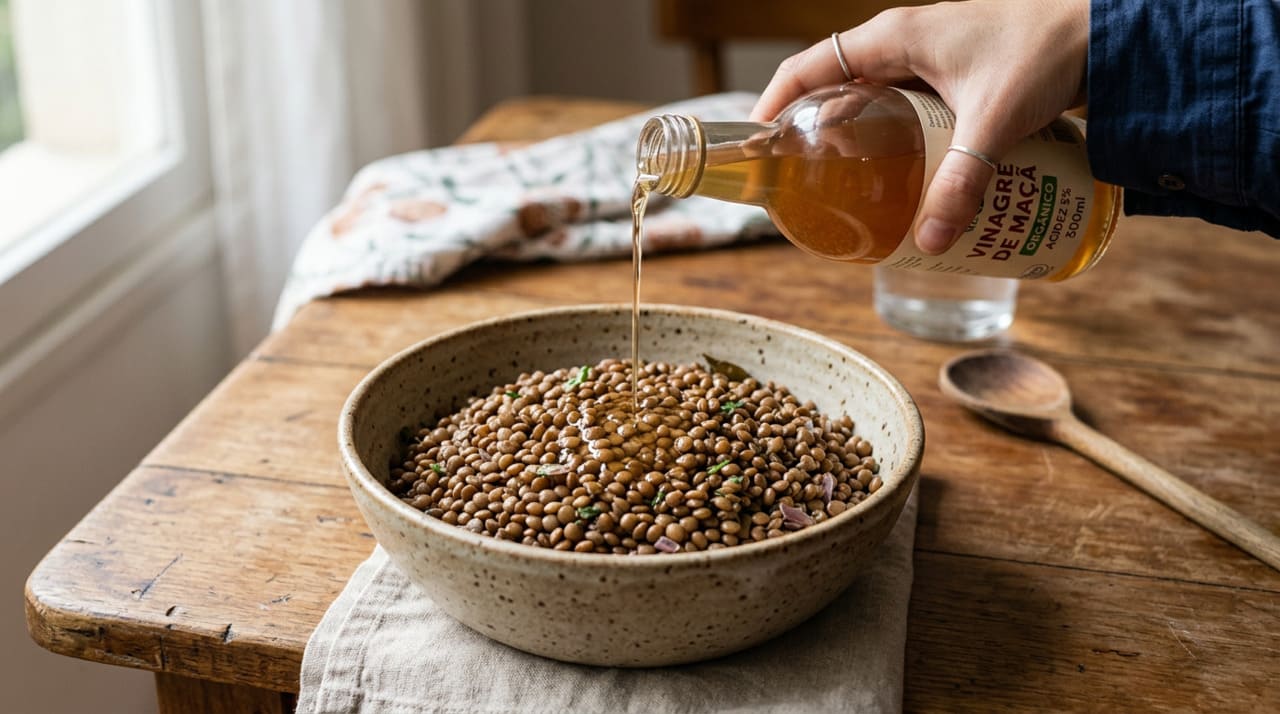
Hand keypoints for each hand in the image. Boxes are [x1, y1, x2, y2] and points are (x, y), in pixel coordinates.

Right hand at [750, 0, 1088, 254]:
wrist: (1112, 32)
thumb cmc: (1050, 51)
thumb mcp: (996, 121)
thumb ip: (963, 182)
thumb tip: (933, 243)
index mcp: (894, 36)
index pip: (808, 68)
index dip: (773, 105)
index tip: (756, 148)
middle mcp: (905, 42)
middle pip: (834, 88)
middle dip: (813, 134)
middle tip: (804, 184)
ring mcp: (931, 58)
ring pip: (872, 100)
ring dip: (855, 140)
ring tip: (847, 190)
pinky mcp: (957, 76)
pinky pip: (906, 108)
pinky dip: (893, 139)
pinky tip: (903, 176)